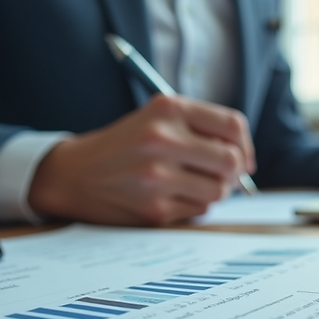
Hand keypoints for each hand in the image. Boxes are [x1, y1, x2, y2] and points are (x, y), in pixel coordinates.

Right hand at [28, 95, 255, 225]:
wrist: (73, 174)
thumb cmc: (123, 145)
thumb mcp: (155, 118)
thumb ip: (199, 127)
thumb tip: (245, 158)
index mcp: (167, 109)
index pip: (231, 125)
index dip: (245, 144)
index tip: (243, 157)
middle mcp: (162, 139)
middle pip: (231, 161)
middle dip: (235, 172)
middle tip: (223, 175)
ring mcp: (157, 176)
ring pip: (219, 190)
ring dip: (216, 191)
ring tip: (195, 185)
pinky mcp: (153, 208)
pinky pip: (199, 209)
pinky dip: (195, 205)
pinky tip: (175, 197)